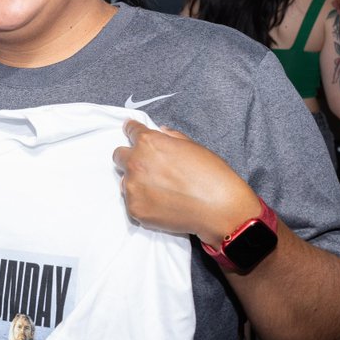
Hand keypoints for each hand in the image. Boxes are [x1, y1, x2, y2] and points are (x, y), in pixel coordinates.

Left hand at [113, 120, 258, 245]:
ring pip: (125, 180)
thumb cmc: (212, 176)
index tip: (130, 130)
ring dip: (137, 181)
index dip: (132, 130)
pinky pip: (133, 201)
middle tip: (148, 166)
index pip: (130, 130)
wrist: (220, 209)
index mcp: (149, 143)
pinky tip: (163, 203)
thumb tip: (161, 132)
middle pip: (119, 155)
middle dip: (130, 157)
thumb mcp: (194, 147)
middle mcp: (135, 162)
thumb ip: (172, 137)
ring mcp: (133, 187)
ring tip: (161, 189)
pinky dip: (144, 201)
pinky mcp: (134, 209)